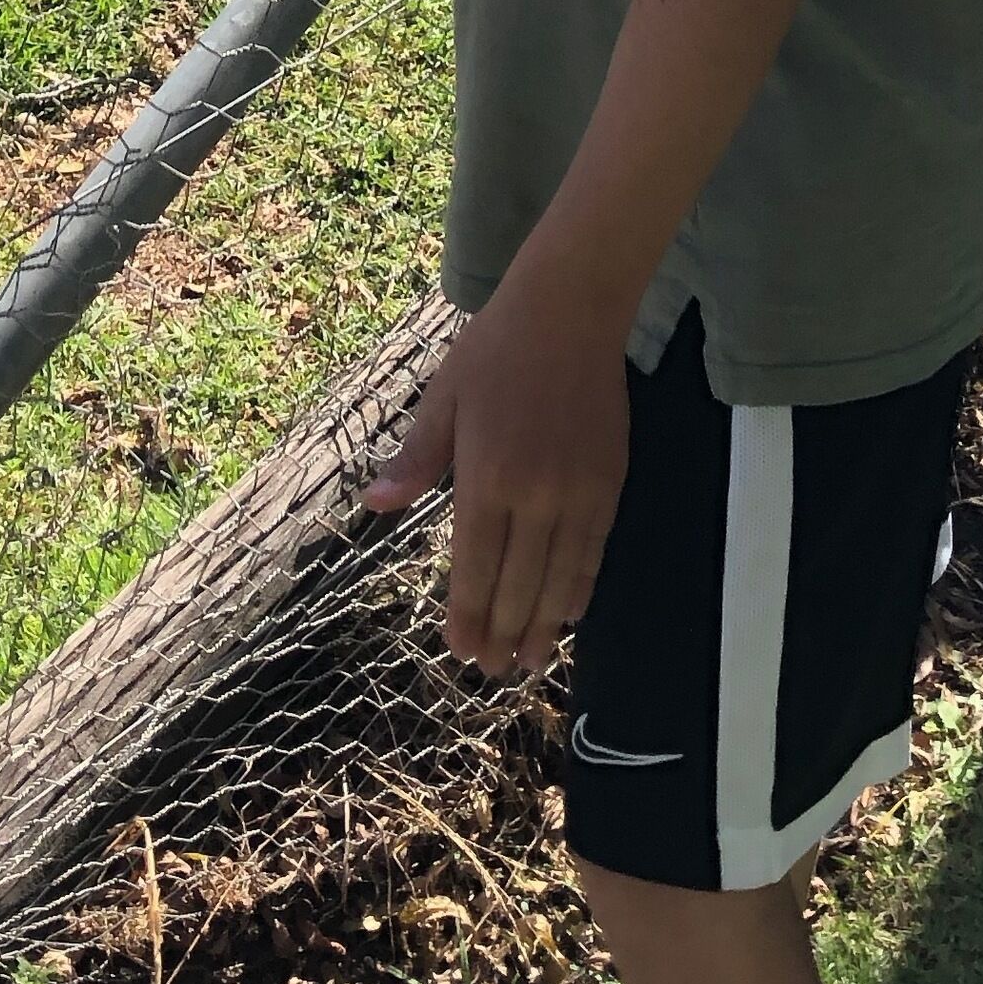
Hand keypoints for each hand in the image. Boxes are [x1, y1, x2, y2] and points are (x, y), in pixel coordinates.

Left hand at [365, 272, 630, 678]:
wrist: (571, 312)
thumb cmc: (494, 350)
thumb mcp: (444, 398)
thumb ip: (416, 460)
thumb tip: (373, 506)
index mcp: (486, 477)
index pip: (475, 567)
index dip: (469, 615)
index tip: (461, 652)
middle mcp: (535, 496)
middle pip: (519, 585)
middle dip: (504, 634)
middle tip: (493, 670)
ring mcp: (578, 493)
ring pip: (561, 579)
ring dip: (545, 626)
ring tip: (530, 662)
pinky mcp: (609, 484)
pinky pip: (594, 552)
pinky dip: (580, 588)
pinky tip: (568, 612)